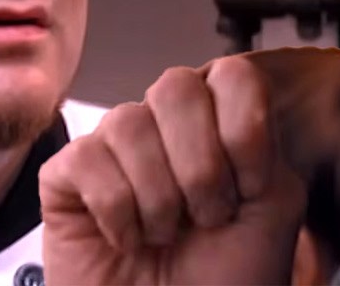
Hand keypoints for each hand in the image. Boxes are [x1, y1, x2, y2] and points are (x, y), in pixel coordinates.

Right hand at [39, 55, 307, 284]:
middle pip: (175, 87)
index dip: (244, 128)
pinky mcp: (66, 179)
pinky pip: (86, 159)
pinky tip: (127, 240)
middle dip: (200, 164)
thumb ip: (263, 141)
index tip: (249, 187)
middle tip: (206, 218)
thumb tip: (226, 99)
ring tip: (164, 236)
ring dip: (159, 196)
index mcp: (217, 127)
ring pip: (127, 122)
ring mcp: (112, 150)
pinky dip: (116, 210)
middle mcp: (164, 129)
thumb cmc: (224, 281)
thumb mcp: (273, 206)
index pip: (230, 76)